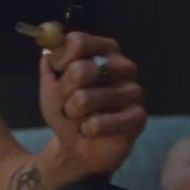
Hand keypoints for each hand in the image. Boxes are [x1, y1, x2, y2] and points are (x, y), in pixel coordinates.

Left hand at [37, 31, 145, 179]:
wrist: (78, 147)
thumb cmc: (67, 110)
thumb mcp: (51, 85)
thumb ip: (50, 62)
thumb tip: (52, 44)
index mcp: (104, 51)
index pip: (78, 42)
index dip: (60, 60)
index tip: (56, 71)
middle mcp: (122, 66)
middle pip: (82, 69)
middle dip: (64, 91)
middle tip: (68, 102)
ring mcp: (134, 91)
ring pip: (85, 99)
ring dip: (73, 113)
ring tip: (80, 118)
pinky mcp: (138, 117)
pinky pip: (100, 123)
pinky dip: (87, 130)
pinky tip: (91, 131)